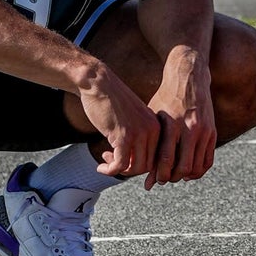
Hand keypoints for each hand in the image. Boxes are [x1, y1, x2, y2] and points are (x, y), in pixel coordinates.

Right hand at [75, 63, 161, 179]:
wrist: (99, 84)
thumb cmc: (112, 101)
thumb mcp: (133, 119)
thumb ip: (140, 136)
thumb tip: (137, 164)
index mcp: (157, 124)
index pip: (156, 157)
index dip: (139, 165)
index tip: (125, 162)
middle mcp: (152, 129)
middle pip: (147, 165)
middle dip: (129, 169)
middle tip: (112, 161)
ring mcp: (139, 132)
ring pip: (136, 168)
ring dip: (119, 170)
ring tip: (106, 160)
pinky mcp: (123, 136)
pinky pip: (120, 165)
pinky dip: (110, 171)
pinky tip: (100, 166)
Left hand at [143, 51, 216, 188]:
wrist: (188, 78)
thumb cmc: (166, 99)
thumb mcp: (155, 118)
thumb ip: (152, 146)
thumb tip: (146, 177)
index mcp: (172, 124)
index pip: (166, 159)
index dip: (159, 175)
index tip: (155, 179)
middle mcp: (190, 128)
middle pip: (182, 167)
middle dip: (172, 178)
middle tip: (165, 178)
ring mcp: (203, 130)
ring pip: (196, 167)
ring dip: (185, 176)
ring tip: (176, 175)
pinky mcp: (212, 132)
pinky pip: (208, 161)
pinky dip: (199, 171)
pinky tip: (189, 171)